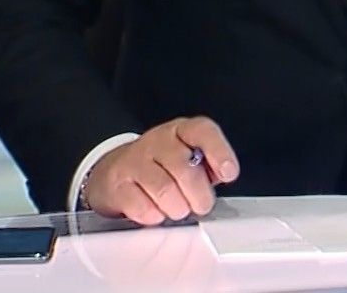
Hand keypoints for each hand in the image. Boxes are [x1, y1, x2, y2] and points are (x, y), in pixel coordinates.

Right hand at [84, 116, 238, 223]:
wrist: (118, 171)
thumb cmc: (164, 167)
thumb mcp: (191, 159)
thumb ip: (210, 166)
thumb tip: (224, 176)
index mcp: (182, 131)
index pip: (203, 132)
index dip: (219, 152)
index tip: (229, 173)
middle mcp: (159, 140)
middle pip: (185, 169)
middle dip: (199, 195)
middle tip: (200, 205)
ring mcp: (135, 159)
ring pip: (164, 190)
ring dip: (176, 208)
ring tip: (178, 209)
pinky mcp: (117, 182)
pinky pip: (142, 206)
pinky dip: (154, 216)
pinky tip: (155, 211)